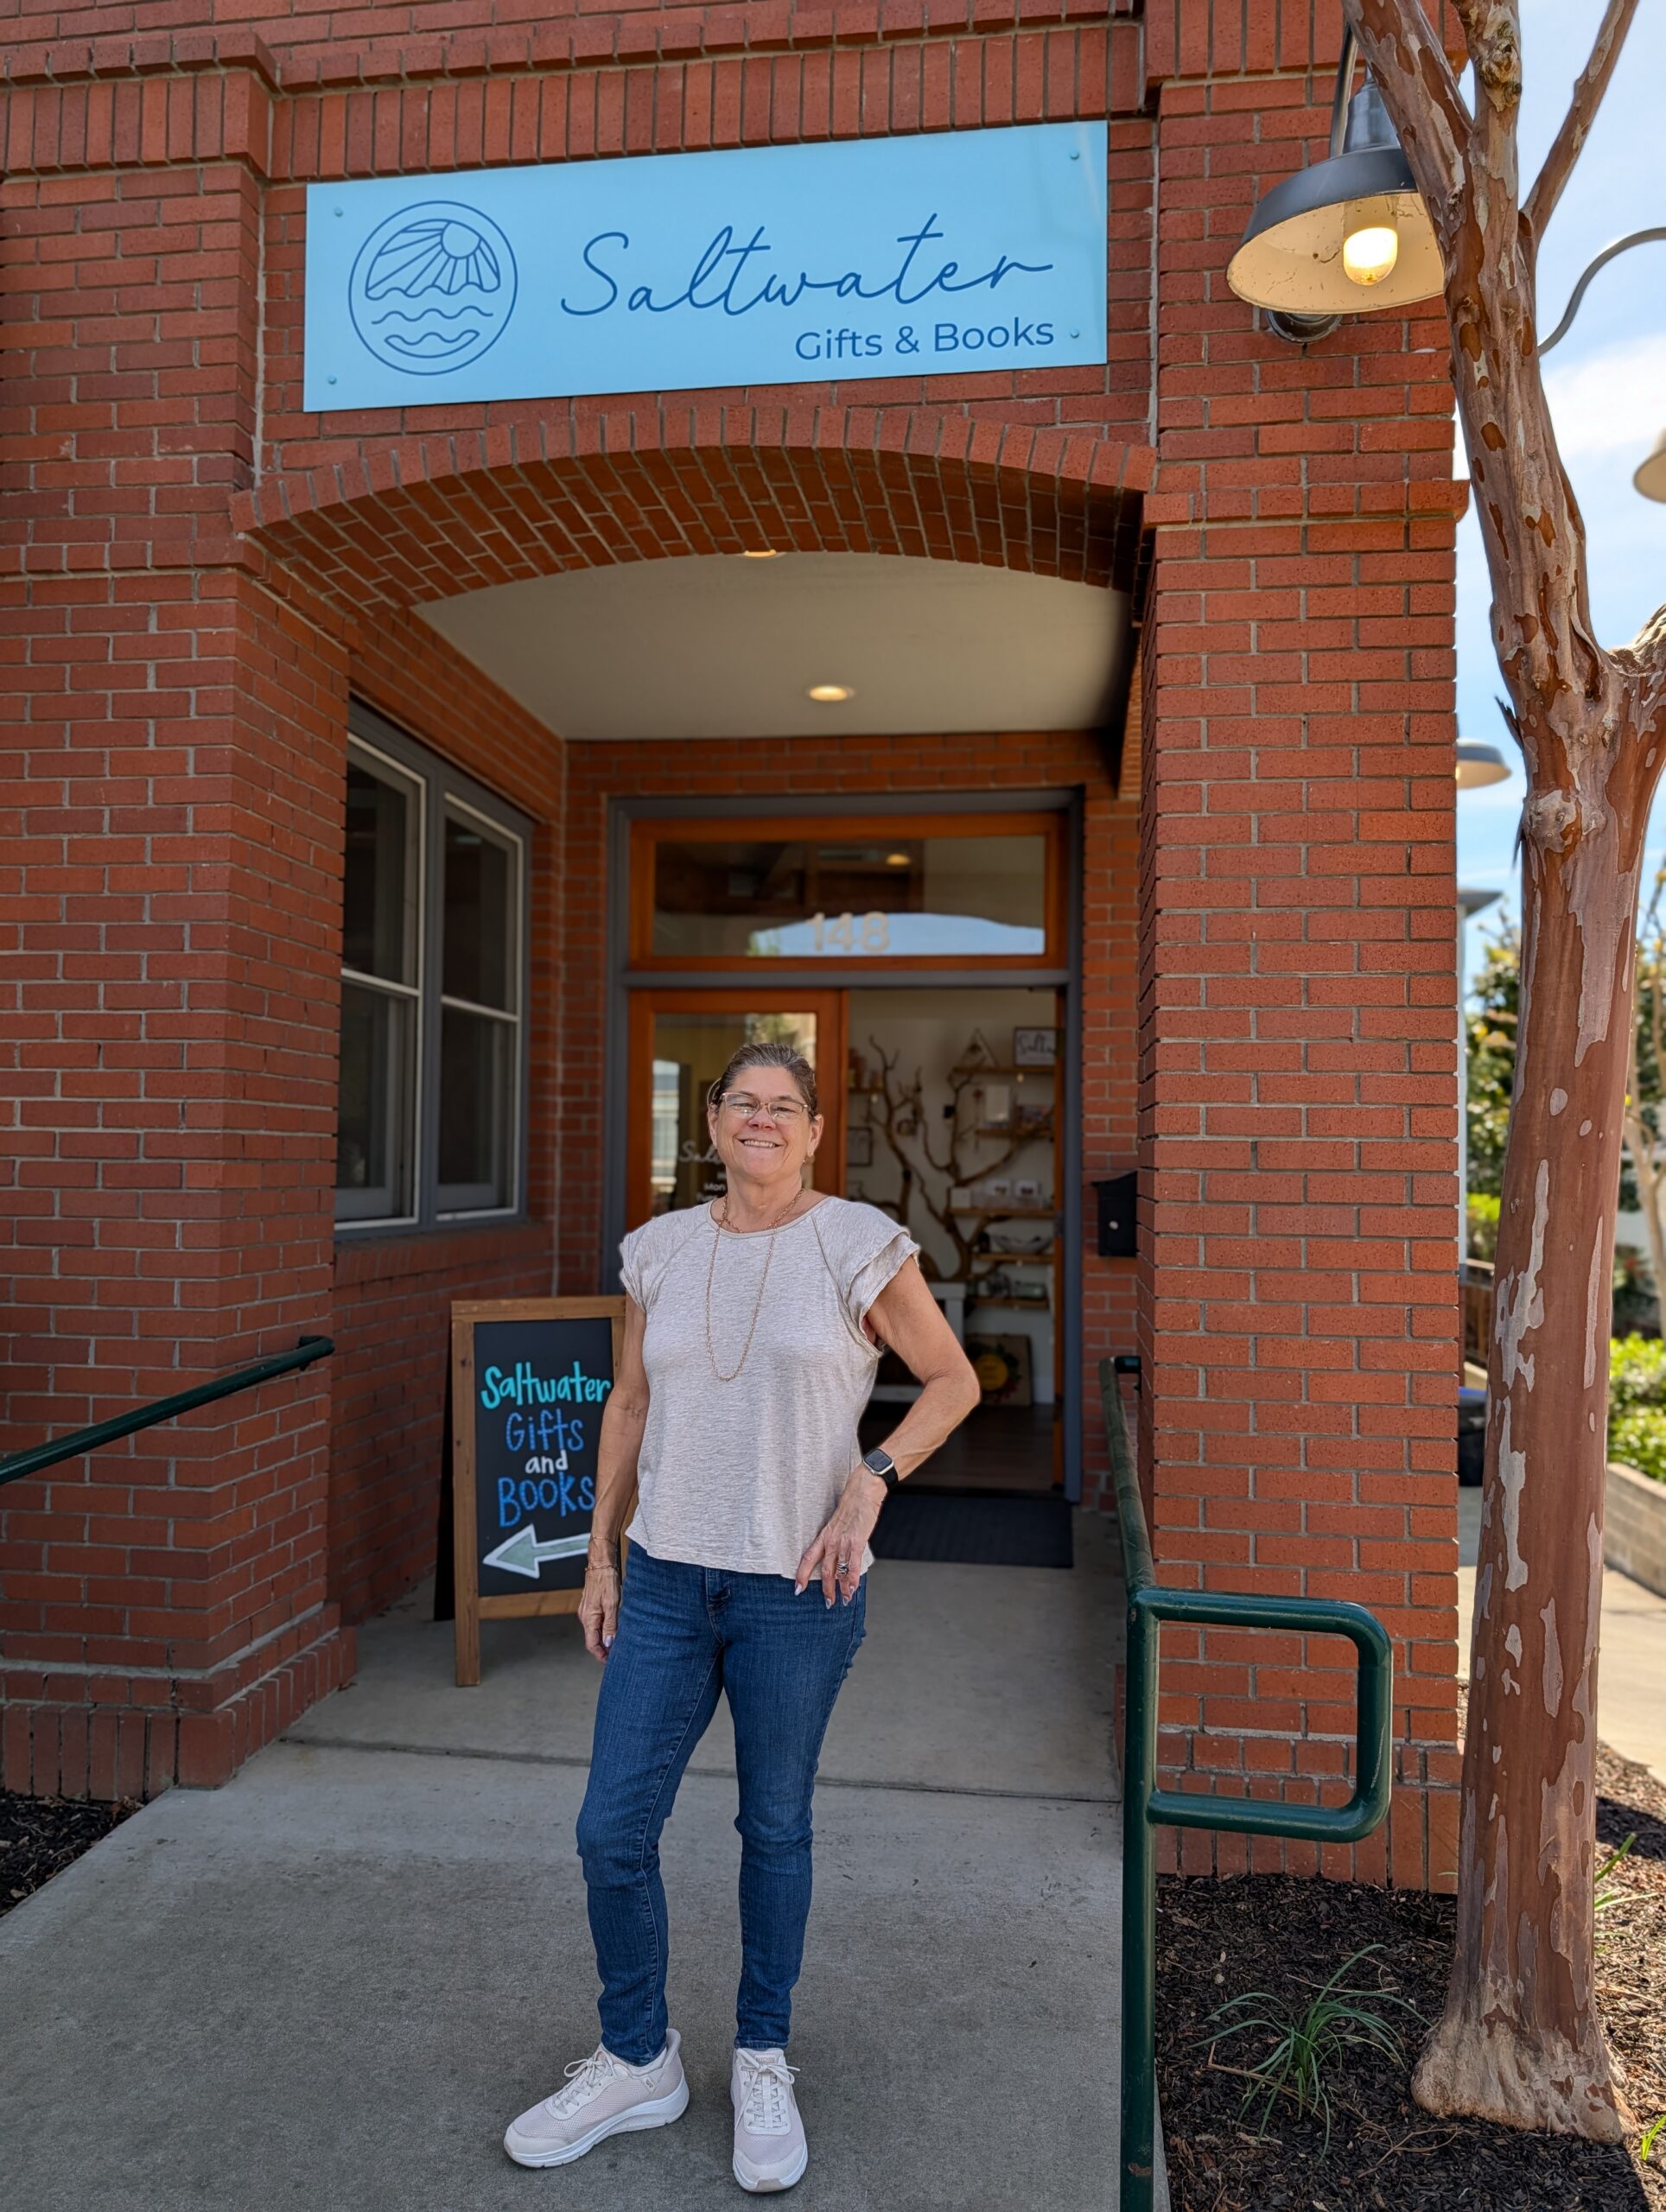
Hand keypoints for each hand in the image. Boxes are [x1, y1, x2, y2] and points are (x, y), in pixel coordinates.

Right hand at [578, 1554, 620, 1661]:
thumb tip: (608, 1643)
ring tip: (618, 1643)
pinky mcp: (590, 1606)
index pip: (591, 1644)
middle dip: (603, 1649)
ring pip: (594, 1631)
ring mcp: (586, 1611)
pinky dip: (603, 1629)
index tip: (610, 1662)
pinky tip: (613, 1628)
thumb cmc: (606, 1580)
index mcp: (588, 1618)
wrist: (601, 1563)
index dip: (600, 1655)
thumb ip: (610, 1624)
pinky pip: (596, 1622)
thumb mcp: (612, 1604)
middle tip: (616, 1655)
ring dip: (604, 1639)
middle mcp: (585, 1616)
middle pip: (592, 1639)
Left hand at [794, 1469, 885, 1606]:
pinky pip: (852, 1566)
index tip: (798, 1589)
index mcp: (824, 1535)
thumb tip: (840, 1552)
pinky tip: (854, 1589)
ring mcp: (843, 1542)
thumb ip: (837, 1538)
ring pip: (838, 1572)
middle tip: (828, 1603)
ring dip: (842, 1589)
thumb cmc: (852, 1504)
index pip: (808, 1558)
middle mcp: (831, 1541)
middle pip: (823, 1571)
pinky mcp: (856, 1542)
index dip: (801, 1575)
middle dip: (826, 1589)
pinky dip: (852, 1580)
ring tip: (844, 1600)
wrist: (862, 1491)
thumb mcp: (838, 1523)